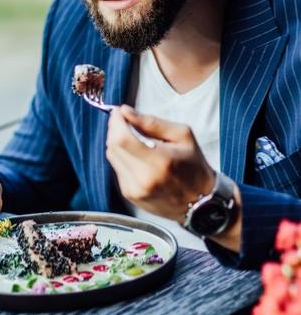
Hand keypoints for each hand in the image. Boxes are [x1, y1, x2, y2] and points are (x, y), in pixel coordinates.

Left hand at [106, 105, 215, 222]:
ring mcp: (135, 190)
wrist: (202, 202)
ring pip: (112, 157)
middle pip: (113, 147)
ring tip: (132, 137)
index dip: (116, 122)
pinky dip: (122, 157)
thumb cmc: (194, 166)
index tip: (118, 112)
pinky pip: (117, 168)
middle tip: (123, 121)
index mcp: (160, 162)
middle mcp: (144, 179)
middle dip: (114, 129)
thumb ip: (152, 122)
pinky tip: (136, 155)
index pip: (122, 138)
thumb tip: (126, 111)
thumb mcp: (182, 136)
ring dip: (117, 142)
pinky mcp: (130, 195)